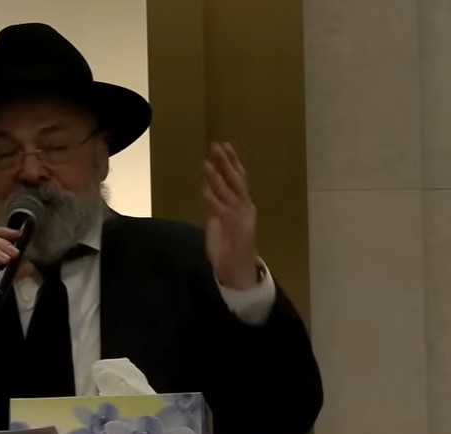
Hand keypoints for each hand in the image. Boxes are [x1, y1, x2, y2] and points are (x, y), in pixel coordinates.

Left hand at [203, 142, 258, 289]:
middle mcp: (245, 207)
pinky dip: (214, 199)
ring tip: (207, 163)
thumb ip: (215, 204)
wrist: (237, 270)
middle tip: (217, 146)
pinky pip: (223, 211)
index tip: (225, 145)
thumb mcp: (219, 220)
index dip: (233, 161)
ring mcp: (241, 217)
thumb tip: (208, 187)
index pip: (239, 178)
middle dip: (227, 162)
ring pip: (230, 193)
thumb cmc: (229, 246)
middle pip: (236, 180)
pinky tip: (206, 189)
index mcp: (243, 204)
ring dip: (218, 177)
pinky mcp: (235, 229)